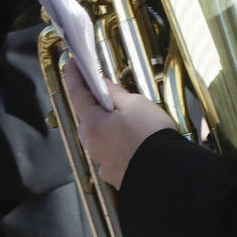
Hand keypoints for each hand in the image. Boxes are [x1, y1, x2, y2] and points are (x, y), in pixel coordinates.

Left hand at [63, 57, 173, 188]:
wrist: (165, 172)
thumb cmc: (150, 136)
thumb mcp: (135, 104)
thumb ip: (115, 93)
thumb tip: (103, 86)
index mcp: (92, 124)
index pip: (77, 94)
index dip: (74, 76)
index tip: (71, 63)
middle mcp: (91, 143)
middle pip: (89, 117)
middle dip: (98, 104)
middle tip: (111, 92)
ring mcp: (101, 160)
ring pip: (101, 135)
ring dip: (110, 125)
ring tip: (134, 120)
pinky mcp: (114, 173)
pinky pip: (112, 152)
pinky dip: (120, 144)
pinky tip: (135, 141)